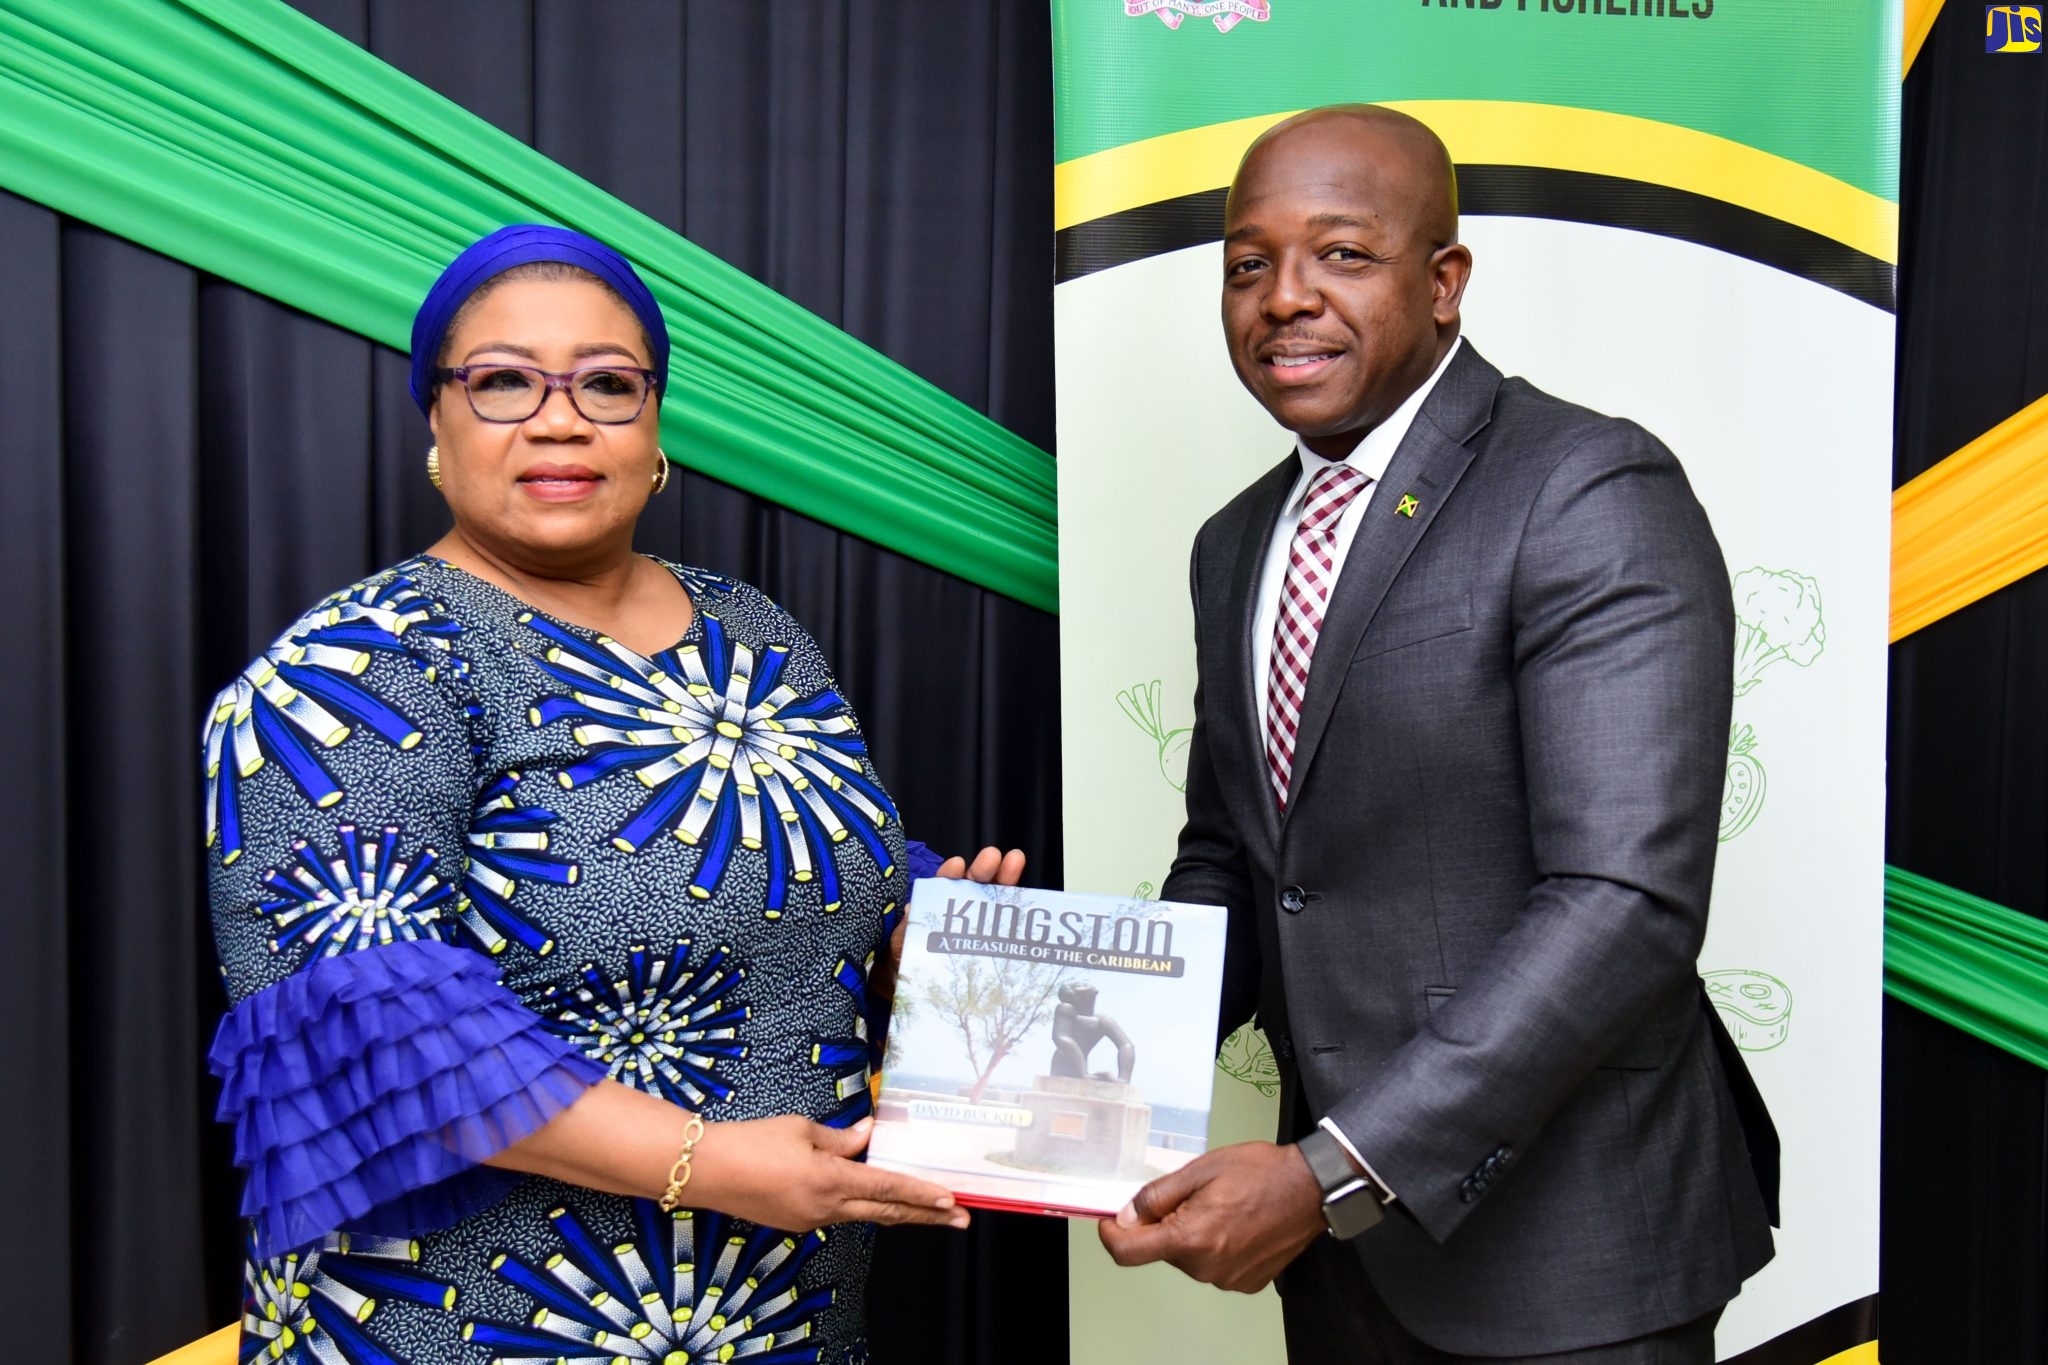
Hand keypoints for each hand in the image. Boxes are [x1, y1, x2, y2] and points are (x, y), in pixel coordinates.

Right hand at [692, 1116, 970, 1233]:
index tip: (952, 1200)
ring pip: (866, 1216)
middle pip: (887, 1214)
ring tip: (929, 1209)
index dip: (923, 1194)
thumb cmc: (752, 1141)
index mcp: (830, 1181)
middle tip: (961, 1219)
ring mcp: (812, 1220)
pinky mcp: (797, 1223)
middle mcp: (826, 1208)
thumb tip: (870, 1134)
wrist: (706, 1171)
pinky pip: (841, 1214)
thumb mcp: (802, 1129)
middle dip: (928, 1216)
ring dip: (898, 1212)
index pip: (888, 1189)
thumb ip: (841, 1138)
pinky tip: (875, 1198)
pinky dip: (865, 1207)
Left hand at [875, 846, 1027, 1004]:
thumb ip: (906, 930)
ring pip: (995, 899)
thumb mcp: (901, 945)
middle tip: (992, 857)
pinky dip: (1019, 912)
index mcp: (937, 907)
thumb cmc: (908, 962)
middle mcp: (961, 912)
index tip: (957, 865)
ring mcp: (981, 926)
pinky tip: (1028, 900)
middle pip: (974, 886)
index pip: (944, 887)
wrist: (918, 992)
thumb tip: (912, 911)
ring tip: (1015, 861)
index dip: (950, 874)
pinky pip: (1008, 926)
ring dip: (1005, 879)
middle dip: (983, 869)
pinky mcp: (996, 944)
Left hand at [1097, 1141, 1324, 1292]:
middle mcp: (1205, 1268)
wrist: (1310, 1189)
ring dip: (1191, 1234)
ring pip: (1188, 1258)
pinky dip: (1215, 1246)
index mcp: (1190, 1239)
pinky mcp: (1245, 1283)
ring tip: (1222, 1205)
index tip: (1109, 1220)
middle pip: (1161, 1251)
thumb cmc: (1260, 1172)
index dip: (1110, 1235)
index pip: (1128, 1252)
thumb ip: (1157, 1195)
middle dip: (1164, 1224)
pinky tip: (1236, 1223)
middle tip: (1192, 1195)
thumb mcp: (1199, 1170)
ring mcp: (1227, 1280)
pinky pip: (1213, 1266)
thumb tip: (1126, 1215)